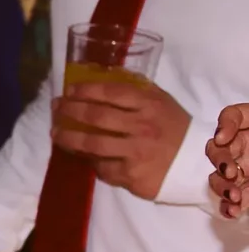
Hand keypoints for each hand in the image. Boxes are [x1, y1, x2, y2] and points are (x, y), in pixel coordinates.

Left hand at [53, 77, 190, 198]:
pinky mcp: (130, 174)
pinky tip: (81, 154)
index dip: (86, 90)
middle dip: (70, 111)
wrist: (197, 163)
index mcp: (150, 105)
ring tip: (55, 133)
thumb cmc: (175, 129)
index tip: (69, 90)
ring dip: (68, 138)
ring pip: (91, 145)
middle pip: (96, 117)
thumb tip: (104, 77)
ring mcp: (135, 152)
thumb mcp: (162, 103)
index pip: (111, 93)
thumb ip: (137, 90)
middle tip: (56, 108)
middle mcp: (142, 127)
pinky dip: (89, 160)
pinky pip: (101, 167)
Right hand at [209, 103, 248, 218]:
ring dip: (221, 186)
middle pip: (218, 149)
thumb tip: (229, 136)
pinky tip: (233, 211)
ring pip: (219, 176)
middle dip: (220, 161)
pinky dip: (229, 206)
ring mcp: (246, 170)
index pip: (233, 116)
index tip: (224, 138)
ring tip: (234, 196)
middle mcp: (247, 146)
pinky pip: (232, 200)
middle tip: (231, 172)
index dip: (225, 125)